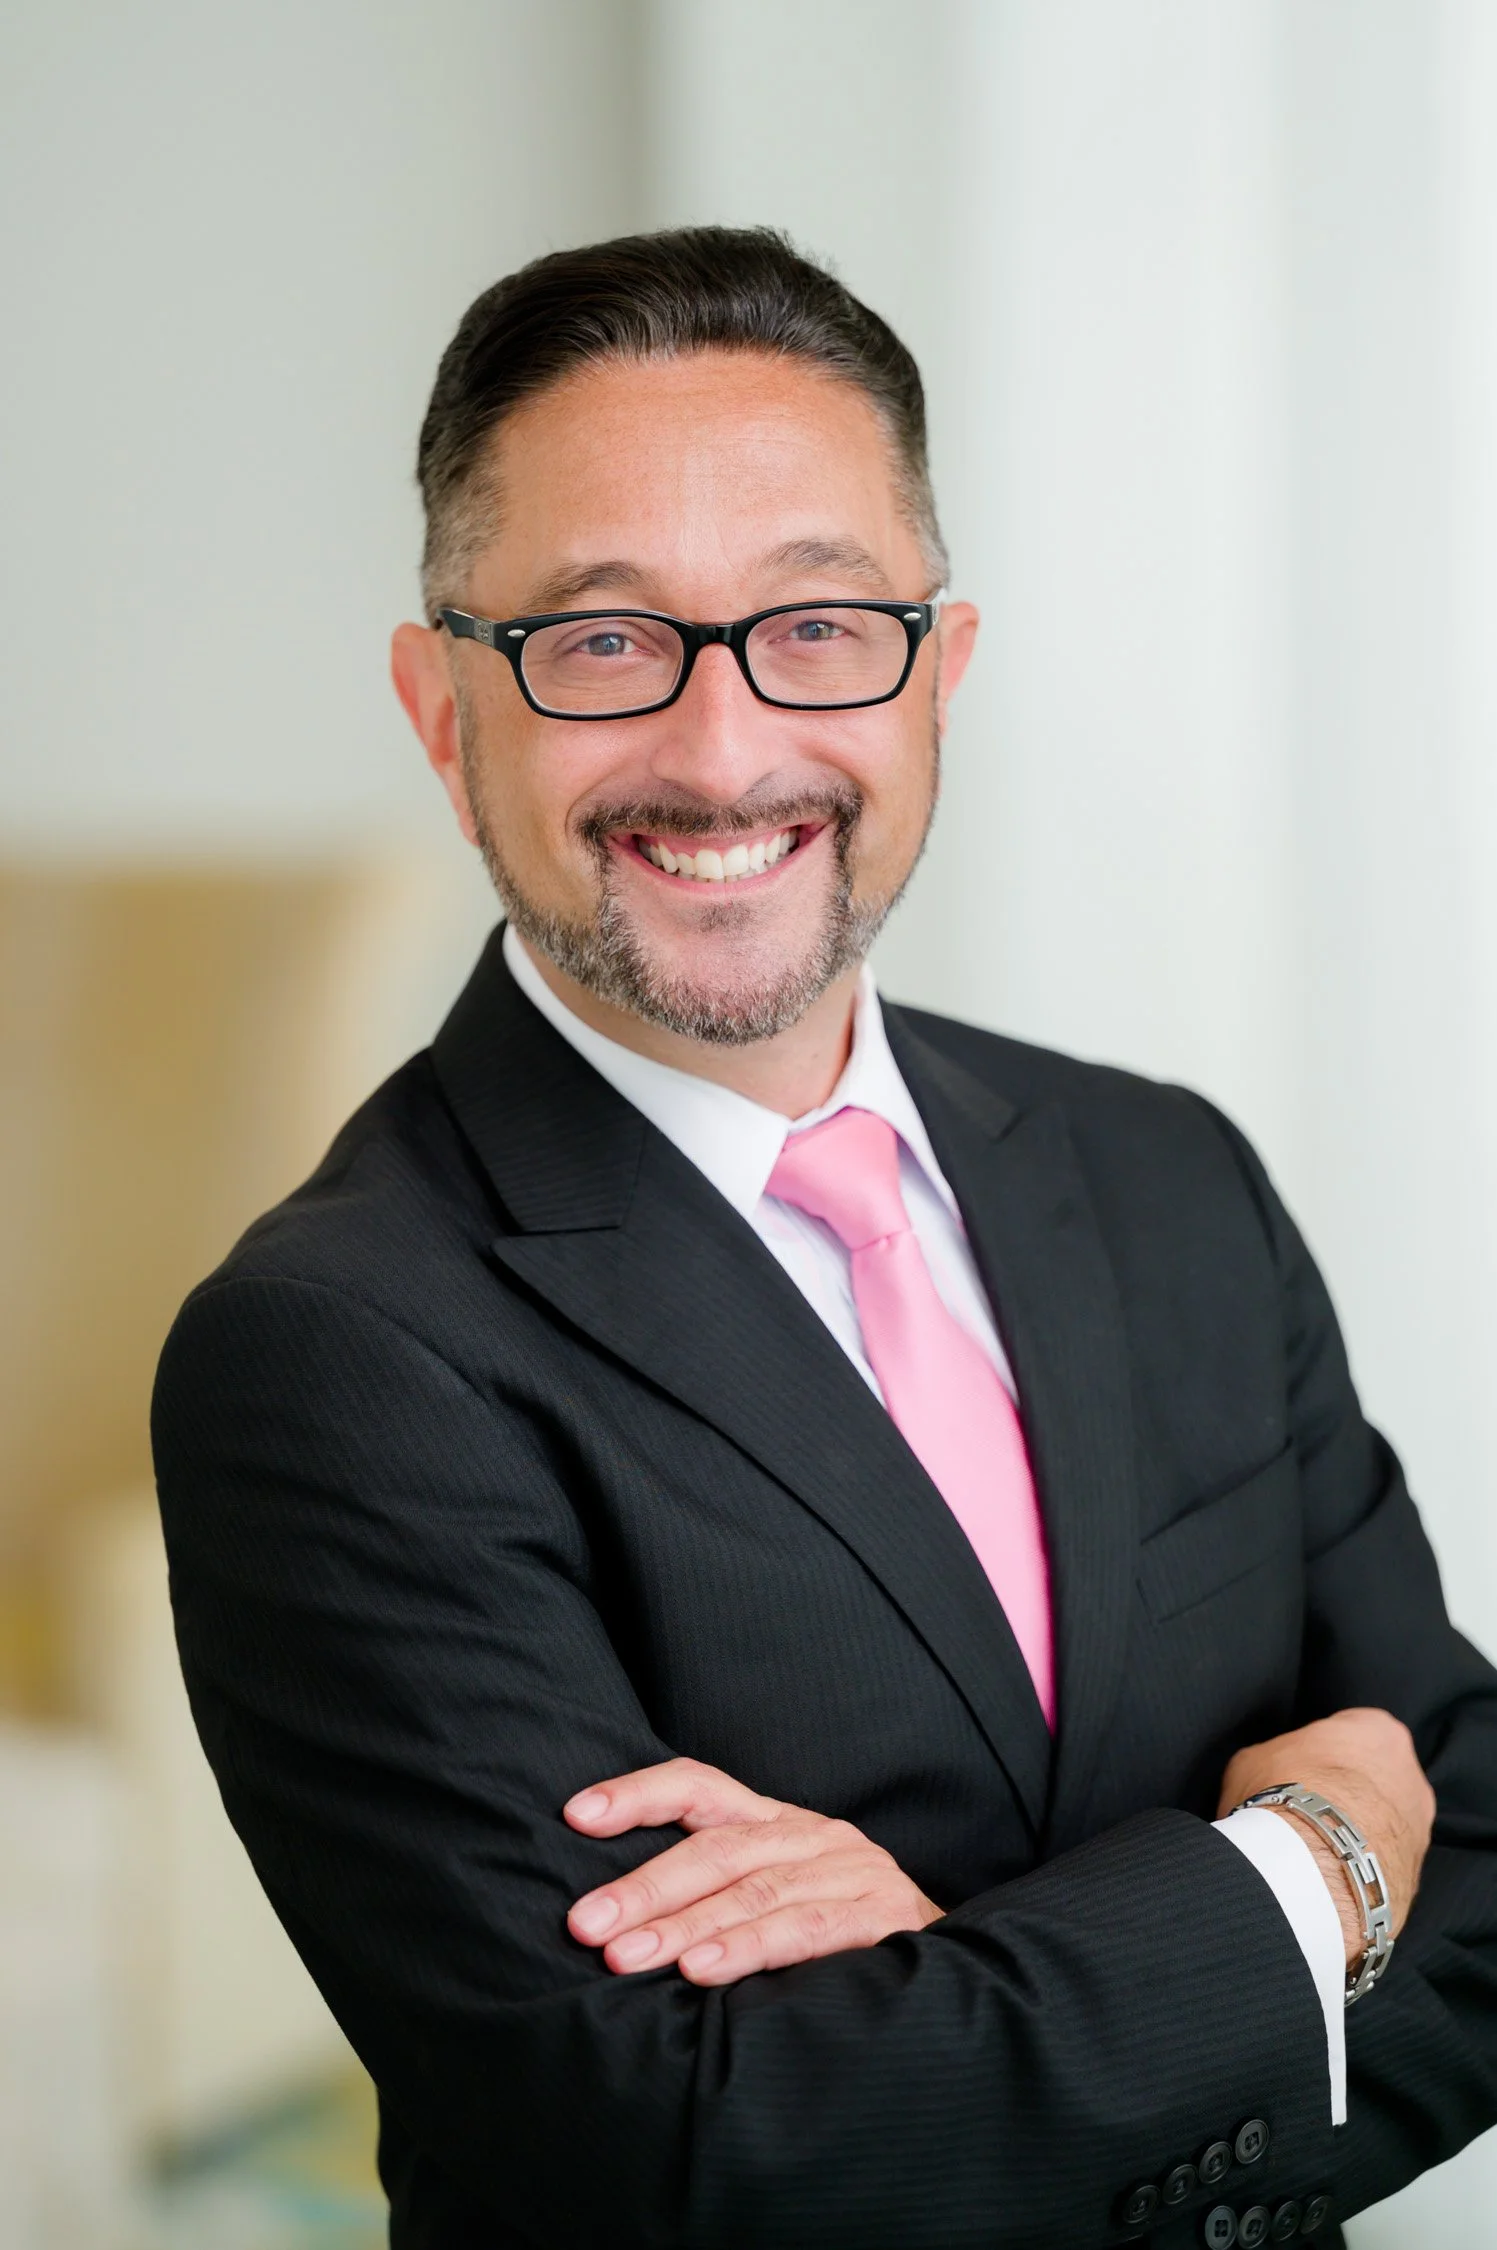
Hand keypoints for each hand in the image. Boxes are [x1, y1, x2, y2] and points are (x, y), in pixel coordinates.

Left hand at [564, 1755, 943, 1984]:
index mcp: (777, 1821)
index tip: (575, 1814)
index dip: (638, 1795)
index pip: (700, 1786)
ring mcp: (849, 1872)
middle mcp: (811, 1835)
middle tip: (585, 1923)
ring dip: (682, 1927)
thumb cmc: (837, 1935)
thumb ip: (711, 1896)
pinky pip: (803, 1930)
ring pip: (752, 1891)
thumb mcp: (774, 1897)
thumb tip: (610, 1918)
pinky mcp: (881, 1917)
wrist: (949, 1967)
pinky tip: (699, 1974)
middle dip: (643, 1886)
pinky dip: (747, 1950)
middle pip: (716, 1848)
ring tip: (625, 1956)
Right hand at [1218, 1707, 1435, 1968]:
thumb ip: (1274, 1758)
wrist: (1312, 1866)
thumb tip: (1269, 1777)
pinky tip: (1327, 1878)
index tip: (1297, 1770)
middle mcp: (1411, 1776)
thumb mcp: (1255, 1757)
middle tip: (1304, 1810)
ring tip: (1312, 1851)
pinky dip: (1358, 1871)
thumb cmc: (1285, 1792)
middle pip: (1375, 1780)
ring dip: (1356, 1836)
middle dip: (1347, 1795)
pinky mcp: (1414, 1877)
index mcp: (1379, 1730)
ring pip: (1383, 1827)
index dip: (1321, 1753)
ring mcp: (1420, 1830)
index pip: (1353, 1732)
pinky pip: (1381, 1867)